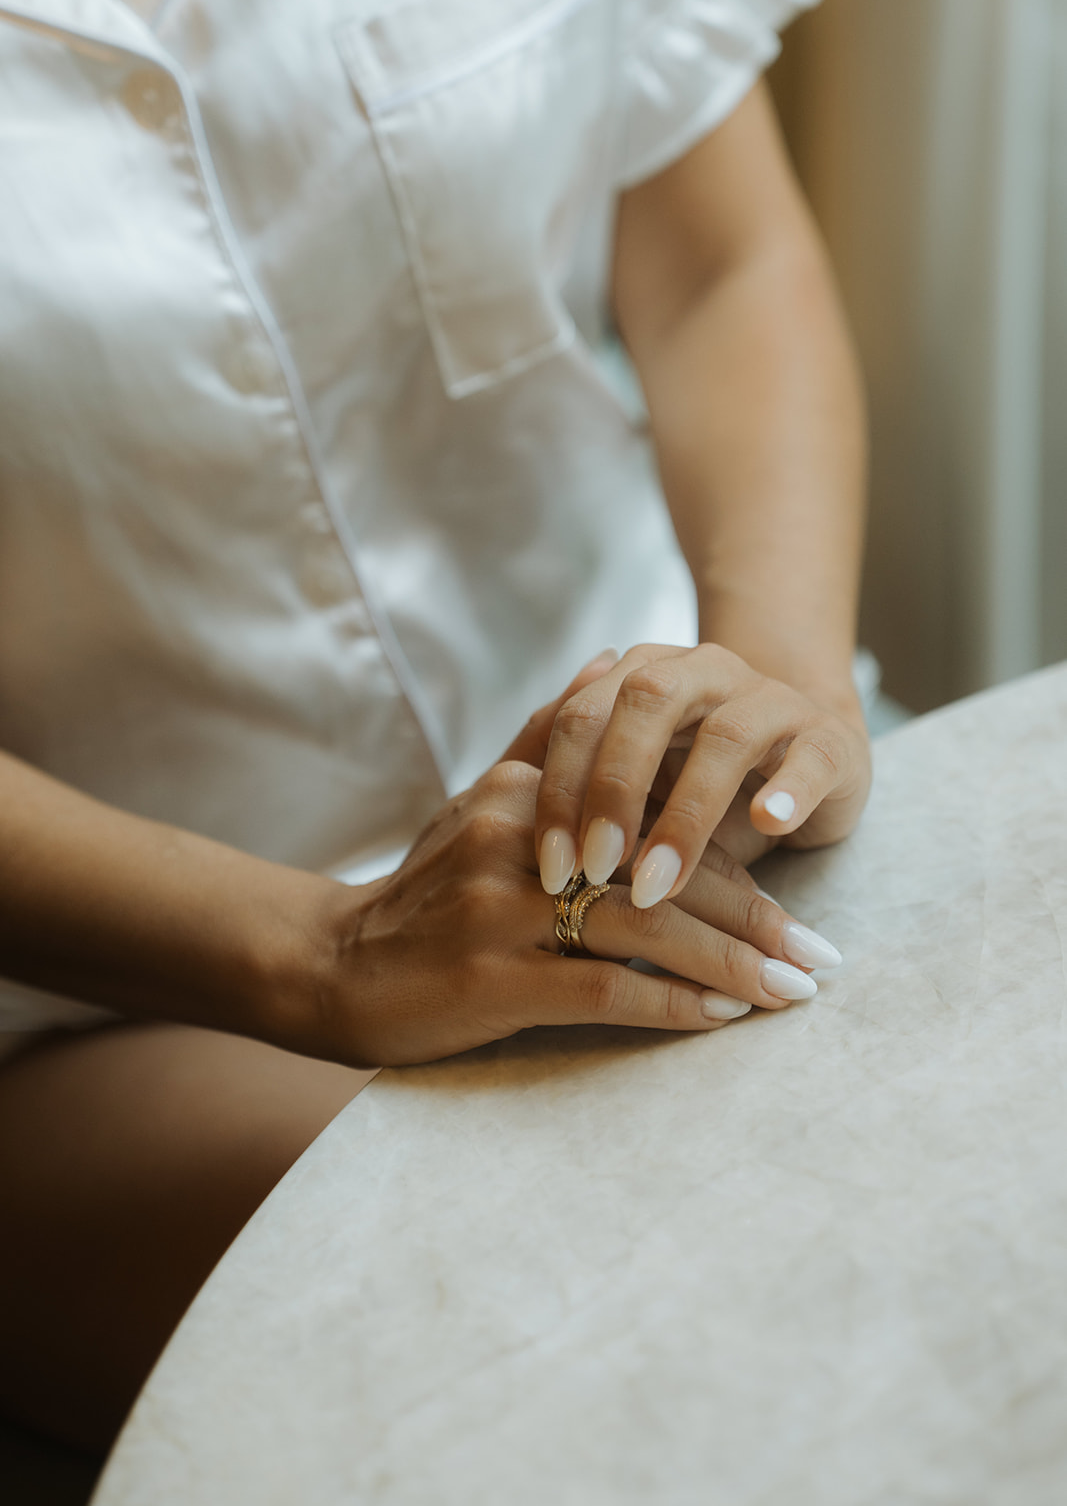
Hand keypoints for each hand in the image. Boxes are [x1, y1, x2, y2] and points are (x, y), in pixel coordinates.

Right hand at [313, 759, 840, 1066]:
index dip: (732, 864)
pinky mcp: (493, 976)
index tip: (791, 909)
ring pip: (648, 928)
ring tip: (795, 992)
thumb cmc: (423, 891)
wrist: (332, 964)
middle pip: (667, 872)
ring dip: (733, 966)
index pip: (656, 820)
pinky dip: (672, 1004)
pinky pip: (605, 989)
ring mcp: (503, 907)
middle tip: (821, 960)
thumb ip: (545, 733)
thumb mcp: (480, 801)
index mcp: (526, 789)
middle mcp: (519, 836)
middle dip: (756, 921)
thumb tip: (609, 658)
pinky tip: (721, 1020)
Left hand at [534, 642, 870, 903]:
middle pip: (644, 705)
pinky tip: (767, 826)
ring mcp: (769, 699)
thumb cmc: (696, 787)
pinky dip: (788, 789)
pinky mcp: (829, 737)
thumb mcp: (632, 794)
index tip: (550, 870)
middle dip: (612, 791)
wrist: (804, 761)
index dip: (559, 790)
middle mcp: (702, 671)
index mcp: (640, 675)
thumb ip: (578, 794)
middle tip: (593, 871)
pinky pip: (809, 755)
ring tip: (661, 882)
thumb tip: (512, 830)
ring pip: (724, 736)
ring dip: (687, 815)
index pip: (581, 716)